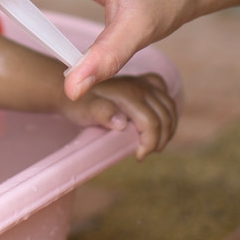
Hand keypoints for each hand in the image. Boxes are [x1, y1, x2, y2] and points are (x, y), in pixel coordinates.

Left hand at [57, 73, 176, 159]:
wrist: (69, 90)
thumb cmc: (77, 104)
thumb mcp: (85, 111)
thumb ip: (101, 114)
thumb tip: (121, 123)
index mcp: (127, 94)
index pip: (152, 122)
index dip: (150, 143)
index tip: (138, 156)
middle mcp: (139, 86)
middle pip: (164, 116)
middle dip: (159, 140)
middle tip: (145, 153)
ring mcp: (142, 83)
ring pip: (169, 107)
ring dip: (168, 128)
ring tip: (154, 144)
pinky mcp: (144, 83)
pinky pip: (165, 95)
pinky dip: (168, 111)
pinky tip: (160, 123)